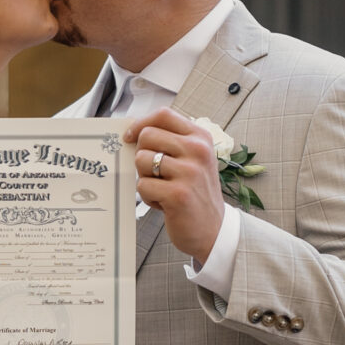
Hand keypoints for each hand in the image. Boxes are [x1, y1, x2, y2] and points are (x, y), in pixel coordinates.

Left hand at [125, 109, 225, 264]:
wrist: (214, 230)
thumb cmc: (196, 193)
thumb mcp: (193, 159)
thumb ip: (171, 142)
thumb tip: (134, 132)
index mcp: (200, 137)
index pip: (163, 115)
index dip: (141, 123)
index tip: (131, 137)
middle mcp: (197, 150)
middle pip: (147, 135)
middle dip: (142, 155)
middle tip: (154, 173)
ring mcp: (189, 172)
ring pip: (141, 160)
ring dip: (144, 177)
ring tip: (163, 189)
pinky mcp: (178, 194)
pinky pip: (143, 185)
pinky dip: (148, 197)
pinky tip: (164, 203)